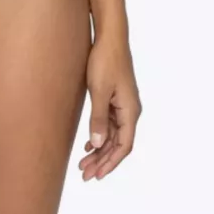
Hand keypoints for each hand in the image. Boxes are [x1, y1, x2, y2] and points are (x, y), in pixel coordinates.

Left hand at [77, 33, 140, 181]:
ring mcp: (123, 105)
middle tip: (84, 175)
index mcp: (130, 111)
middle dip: (102, 161)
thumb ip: (98, 119)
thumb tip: (98, 144)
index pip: (124, 145)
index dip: (111, 162)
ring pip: (113, 135)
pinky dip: (100, 136)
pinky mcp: (115, 99)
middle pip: (118, 143)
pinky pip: (110, 124)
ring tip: (83, 164)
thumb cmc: (105, 61)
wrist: (110, 37)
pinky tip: (88, 145)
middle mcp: (130, 110)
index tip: (97, 175)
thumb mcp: (99, 91)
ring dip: (100, 151)